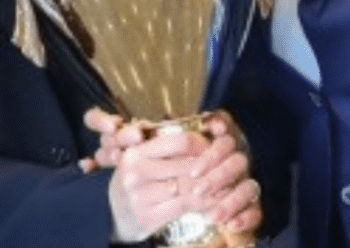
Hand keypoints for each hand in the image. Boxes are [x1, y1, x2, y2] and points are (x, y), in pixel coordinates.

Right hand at [86, 110, 262, 243]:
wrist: (119, 217)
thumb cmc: (137, 182)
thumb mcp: (142, 160)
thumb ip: (166, 146)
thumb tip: (207, 131)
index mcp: (135, 152)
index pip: (181, 141)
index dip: (204, 145)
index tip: (215, 150)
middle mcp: (135, 172)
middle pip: (189, 165)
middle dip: (213, 168)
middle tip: (230, 170)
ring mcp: (140, 195)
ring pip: (190, 186)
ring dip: (213, 187)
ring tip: (228, 186)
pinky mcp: (148, 215)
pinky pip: (186, 205)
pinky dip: (205, 203)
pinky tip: (215, 202)